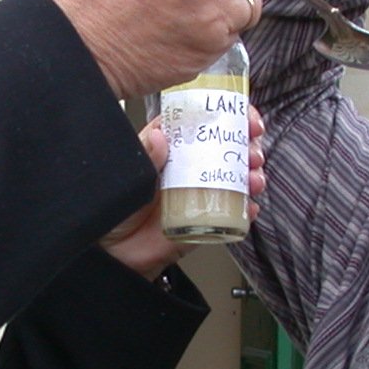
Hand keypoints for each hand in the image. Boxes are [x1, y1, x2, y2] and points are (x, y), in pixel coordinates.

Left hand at [100, 108, 267, 278]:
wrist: (115, 255)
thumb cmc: (116, 209)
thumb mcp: (130, 175)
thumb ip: (147, 155)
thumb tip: (162, 136)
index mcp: (170, 147)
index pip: (201, 120)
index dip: (226, 113)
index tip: (244, 114)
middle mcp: (187, 167)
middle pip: (226, 147)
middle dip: (247, 144)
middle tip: (253, 149)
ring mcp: (199, 192)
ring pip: (235, 176)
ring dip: (251, 175)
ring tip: (254, 179)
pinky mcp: (206, 220)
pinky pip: (233, 212)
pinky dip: (246, 209)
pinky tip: (250, 207)